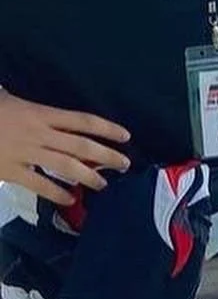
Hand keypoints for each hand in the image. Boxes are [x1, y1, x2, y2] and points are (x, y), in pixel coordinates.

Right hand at [0, 92, 130, 203]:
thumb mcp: (6, 98)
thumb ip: (25, 104)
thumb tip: (37, 105)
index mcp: (39, 113)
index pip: (81, 120)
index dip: (106, 128)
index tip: (125, 136)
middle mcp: (37, 133)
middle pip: (81, 145)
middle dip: (107, 155)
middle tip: (125, 164)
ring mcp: (25, 154)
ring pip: (66, 166)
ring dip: (89, 176)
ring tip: (104, 184)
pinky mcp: (10, 172)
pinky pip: (38, 185)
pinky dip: (57, 193)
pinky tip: (70, 199)